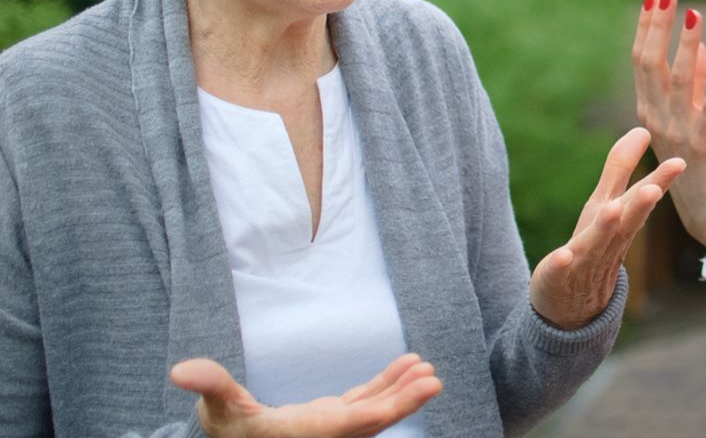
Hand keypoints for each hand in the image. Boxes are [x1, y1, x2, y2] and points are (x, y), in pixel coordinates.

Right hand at [170, 352, 440, 437]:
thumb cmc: (222, 428)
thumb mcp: (214, 407)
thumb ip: (209, 384)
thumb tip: (180, 370)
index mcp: (301, 433)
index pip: (349, 423)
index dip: (384, 408)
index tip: (415, 389)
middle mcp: (323, 436)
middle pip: (371, 421)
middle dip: (404, 401)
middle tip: (434, 379)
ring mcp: (330, 427)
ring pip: (374, 411)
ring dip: (401, 391)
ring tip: (428, 370)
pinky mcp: (332, 417)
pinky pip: (366, 402)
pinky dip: (387, 385)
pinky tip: (409, 365)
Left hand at [529, 127, 684, 328]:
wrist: (571, 305)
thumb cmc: (592, 247)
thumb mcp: (606, 204)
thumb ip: (621, 168)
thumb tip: (642, 129)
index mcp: (619, 223)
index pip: (641, 200)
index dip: (659, 181)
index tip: (680, 162)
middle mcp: (607, 242)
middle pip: (626, 223)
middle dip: (638, 206)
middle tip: (652, 188)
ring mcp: (583, 262)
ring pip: (596, 244)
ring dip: (605, 228)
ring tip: (612, 210)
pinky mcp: (556, 278)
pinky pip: (558, 271)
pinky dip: (561, 264)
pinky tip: (562, 255)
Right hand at [632, 0, 705, 271]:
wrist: (705, 214)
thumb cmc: (693, 166)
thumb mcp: (686, 121)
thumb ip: (692, 85)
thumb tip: (699, 48)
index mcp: (647, 111)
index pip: (641, 61)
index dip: (646, 28)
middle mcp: (655, 118)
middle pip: (651, 64)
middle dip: (658, 26)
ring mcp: (677, 132)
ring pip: (677, 80)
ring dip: (686, 44)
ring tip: (694, 14)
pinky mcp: (703, 144)